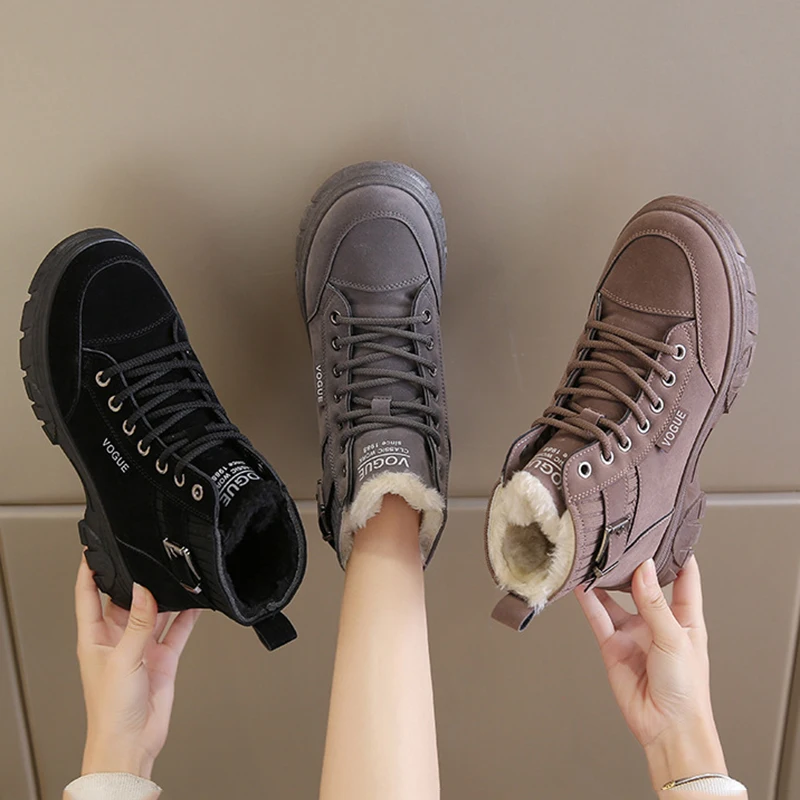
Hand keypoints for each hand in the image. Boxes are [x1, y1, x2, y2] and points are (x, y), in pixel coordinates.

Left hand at [75, 554, 200, 778]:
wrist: (131, 743)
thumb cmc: (110, 710)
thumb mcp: (122, 659)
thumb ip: (138, 624)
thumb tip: (145, 590)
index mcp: (94, 637)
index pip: (87, 595)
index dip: (89, 572)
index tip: (95, 550)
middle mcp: (117, 639)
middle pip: (126, 600)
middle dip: (136, 581)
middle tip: (149, 560)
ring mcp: (141, 647)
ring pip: (154, 612)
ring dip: (164, 598)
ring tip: (177, 577)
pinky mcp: (162, 658)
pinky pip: (176, 630)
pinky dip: (186, 617)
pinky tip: (195, 603)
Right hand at [576, 556, 726, 791]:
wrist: (667, 727)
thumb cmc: (686, 690)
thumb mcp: (674, 638)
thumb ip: (654, 603)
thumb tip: (644, 568)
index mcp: (685, 618)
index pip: (683, 578)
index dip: (676, 554)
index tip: (666, 531)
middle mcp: (658, 621)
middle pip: (645, 584)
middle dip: (635, 563)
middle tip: (622, 538)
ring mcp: (634, 632)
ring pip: (616, 598)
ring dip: (607, 580)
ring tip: (597, 556)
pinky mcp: (613, 645)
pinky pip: (598, 617)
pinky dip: (588, 601)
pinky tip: (581, 584)